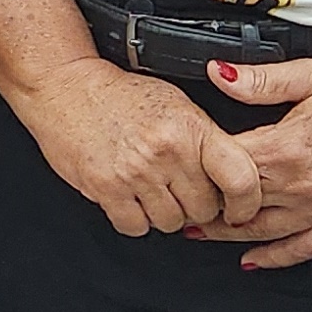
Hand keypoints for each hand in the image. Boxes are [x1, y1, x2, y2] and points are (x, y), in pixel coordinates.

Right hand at [14, 56, 262, 236]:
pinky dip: (134, 218)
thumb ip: (205, 141)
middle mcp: (166, 150)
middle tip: (177, 187)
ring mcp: (136, 171)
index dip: (246, 204)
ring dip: (163, 212)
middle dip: (194, 204)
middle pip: (204, 209)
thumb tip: (230, 181)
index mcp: (190, 127)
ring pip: (171, 223)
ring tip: (149, 187)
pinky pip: (136, 227)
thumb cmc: (119, 95)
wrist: (65, 84)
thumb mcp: (175, 104)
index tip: (240, 210)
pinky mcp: (106, 187)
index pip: (240, 178)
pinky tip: (128, 195)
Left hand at [191, 57, 311, 267]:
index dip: (198, 164)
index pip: (226, 164)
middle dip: (204, 203)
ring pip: (261, 232)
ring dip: (225, 235)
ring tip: (194, 232)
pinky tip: (251, 262)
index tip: (177, 162)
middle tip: (173, 201)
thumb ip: (261, 80)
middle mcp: (301, 187)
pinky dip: (274, 259)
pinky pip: (302, 250)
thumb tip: (215, 72)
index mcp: (287, 148)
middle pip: (236, 204)